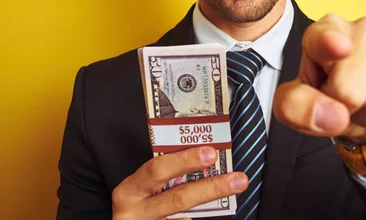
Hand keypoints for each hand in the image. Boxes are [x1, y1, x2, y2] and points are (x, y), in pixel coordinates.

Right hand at [112, 146, 247, 219]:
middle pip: (178, 198)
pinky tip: (214, 213)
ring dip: (212, 204)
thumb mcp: (140, 190)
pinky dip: (195, 218)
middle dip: (210, 187)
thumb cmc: (136, 206)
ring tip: (234, 191)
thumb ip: (163, 177)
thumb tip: (203, 158)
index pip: (156, 170)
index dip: (184, 160)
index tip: (211, 152)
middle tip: (236, 178)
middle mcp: (135, 212)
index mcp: (129, 191)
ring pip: (183, 217)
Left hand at [273, 14, 365, 144]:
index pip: (324, 37)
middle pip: (349, 91)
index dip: (329, 44)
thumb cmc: (329, 98)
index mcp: (326, 31)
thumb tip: (335, 115)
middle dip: (346, 111)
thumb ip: (297, 107)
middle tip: (348, 103)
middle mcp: (365, 27)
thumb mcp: (296, 105)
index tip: (338, 47)